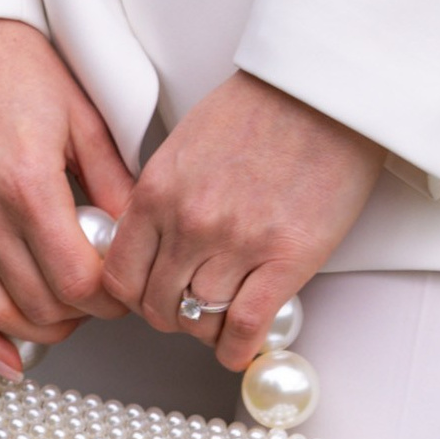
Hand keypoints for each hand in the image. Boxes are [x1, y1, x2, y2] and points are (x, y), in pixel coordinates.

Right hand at [0, 16, 135, 380]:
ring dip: (35, 329)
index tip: (126, 292)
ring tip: (64, 322)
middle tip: (102, 301)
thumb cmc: (12, 59)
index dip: (112, 299)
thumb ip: (114, 181)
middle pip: (40, 301)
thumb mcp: (82, 114)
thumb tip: (138, 233)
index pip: (78, 278)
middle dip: (82, 314)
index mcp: (28, 182)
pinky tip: (1, 359)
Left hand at [104, 72, 380, 372]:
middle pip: (157, 305)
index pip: (119, 274)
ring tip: (222, 320)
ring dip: (208, 329)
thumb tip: (153, 244)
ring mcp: (236, 243)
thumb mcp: (185, 146)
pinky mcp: (285, 258)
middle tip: (189, 310)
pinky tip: (241, 347)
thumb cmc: (259, 107)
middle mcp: (188, 222)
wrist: (320, 90)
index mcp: (157, 191)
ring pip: (199, 320)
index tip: (147, 297)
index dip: (132, 297)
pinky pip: (246, 326)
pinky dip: (239, 348)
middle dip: (170, 316)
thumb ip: (163, 197)